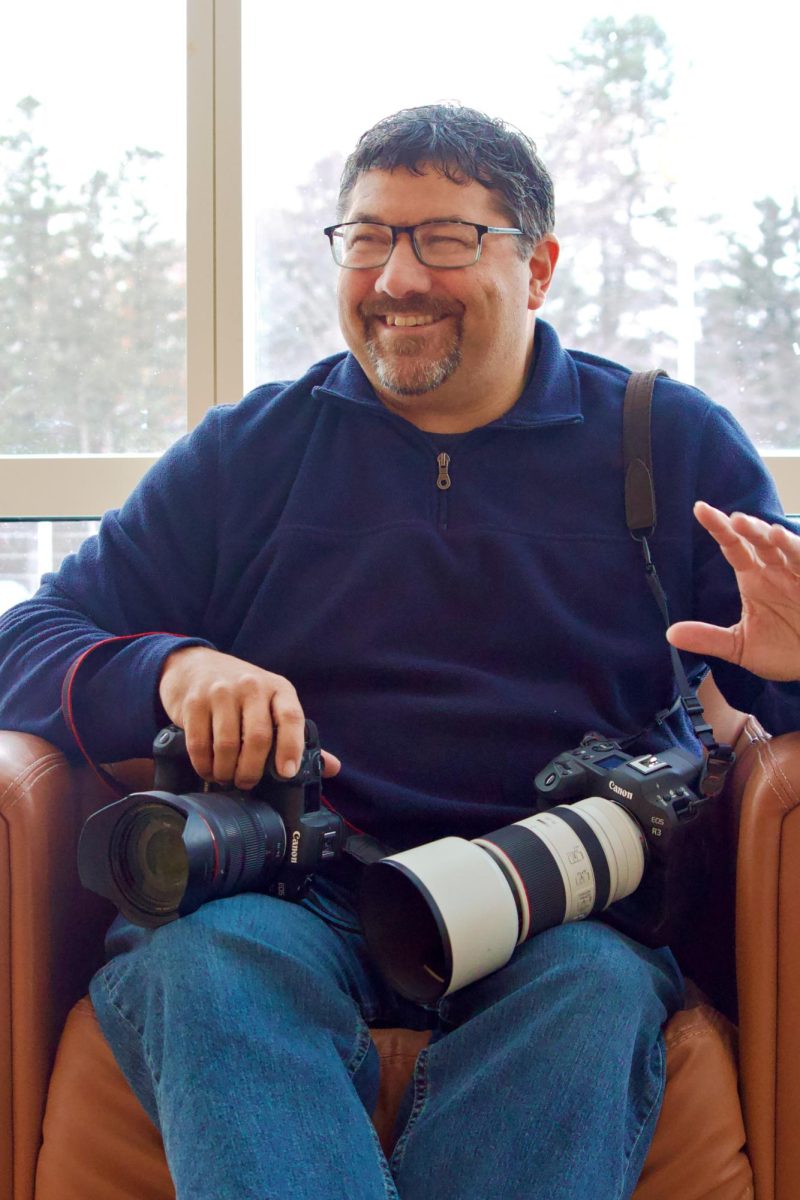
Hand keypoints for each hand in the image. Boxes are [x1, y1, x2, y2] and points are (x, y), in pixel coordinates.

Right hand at [158, 645, 340, 787]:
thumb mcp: (273, 704)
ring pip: (227, 745)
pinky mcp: (194, 702)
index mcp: (278, 688)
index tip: (287, 773)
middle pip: (258, 737)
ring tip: (227, 778)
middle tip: (247, 783)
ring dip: (227, 771)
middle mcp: (251, 686)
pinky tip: (209, 770)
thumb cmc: (242, 693)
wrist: (196, 666)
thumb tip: (332, 768)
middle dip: (253, 770)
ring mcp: (221, 692)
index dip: (291, 747)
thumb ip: (298, 736)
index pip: (291, 717)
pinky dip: (204, 766)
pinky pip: (199, 744)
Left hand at [666, 501, 799, 680]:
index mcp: (753, 578)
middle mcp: (775, 569)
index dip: (718, 528)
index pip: (732, 547)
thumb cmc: (782, 651)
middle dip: (747, 528)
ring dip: (775, 537)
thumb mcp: (740, 647)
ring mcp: (798, 574)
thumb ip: (708, 638)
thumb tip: (670, 634)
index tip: (700, 509)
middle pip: (758, 541)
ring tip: (763, 530)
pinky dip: (798, 551)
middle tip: (733, 520)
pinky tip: (783, 540)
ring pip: (786, 547)